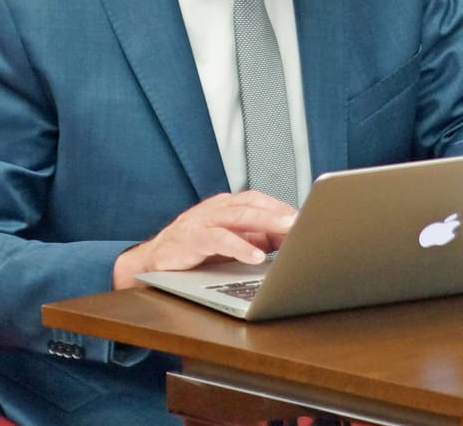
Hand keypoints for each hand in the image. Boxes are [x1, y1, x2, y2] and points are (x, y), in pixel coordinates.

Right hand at [111, 191, 296, 289]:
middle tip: (303, 220)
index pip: (260, 201)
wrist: (154, 260)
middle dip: (279, 212)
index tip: (308, 218)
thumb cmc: (195, 251)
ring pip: (238, 216)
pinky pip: (219, 239)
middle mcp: (216, 209)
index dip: (283, 208)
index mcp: (227, 206)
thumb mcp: (231, 243)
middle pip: (253, 204)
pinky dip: (239, 246)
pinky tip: (255, 255)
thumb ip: (257, 238)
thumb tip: (291, 239)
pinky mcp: (191, 239)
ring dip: (266, 222)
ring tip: (288, 231)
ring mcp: (202, 221)